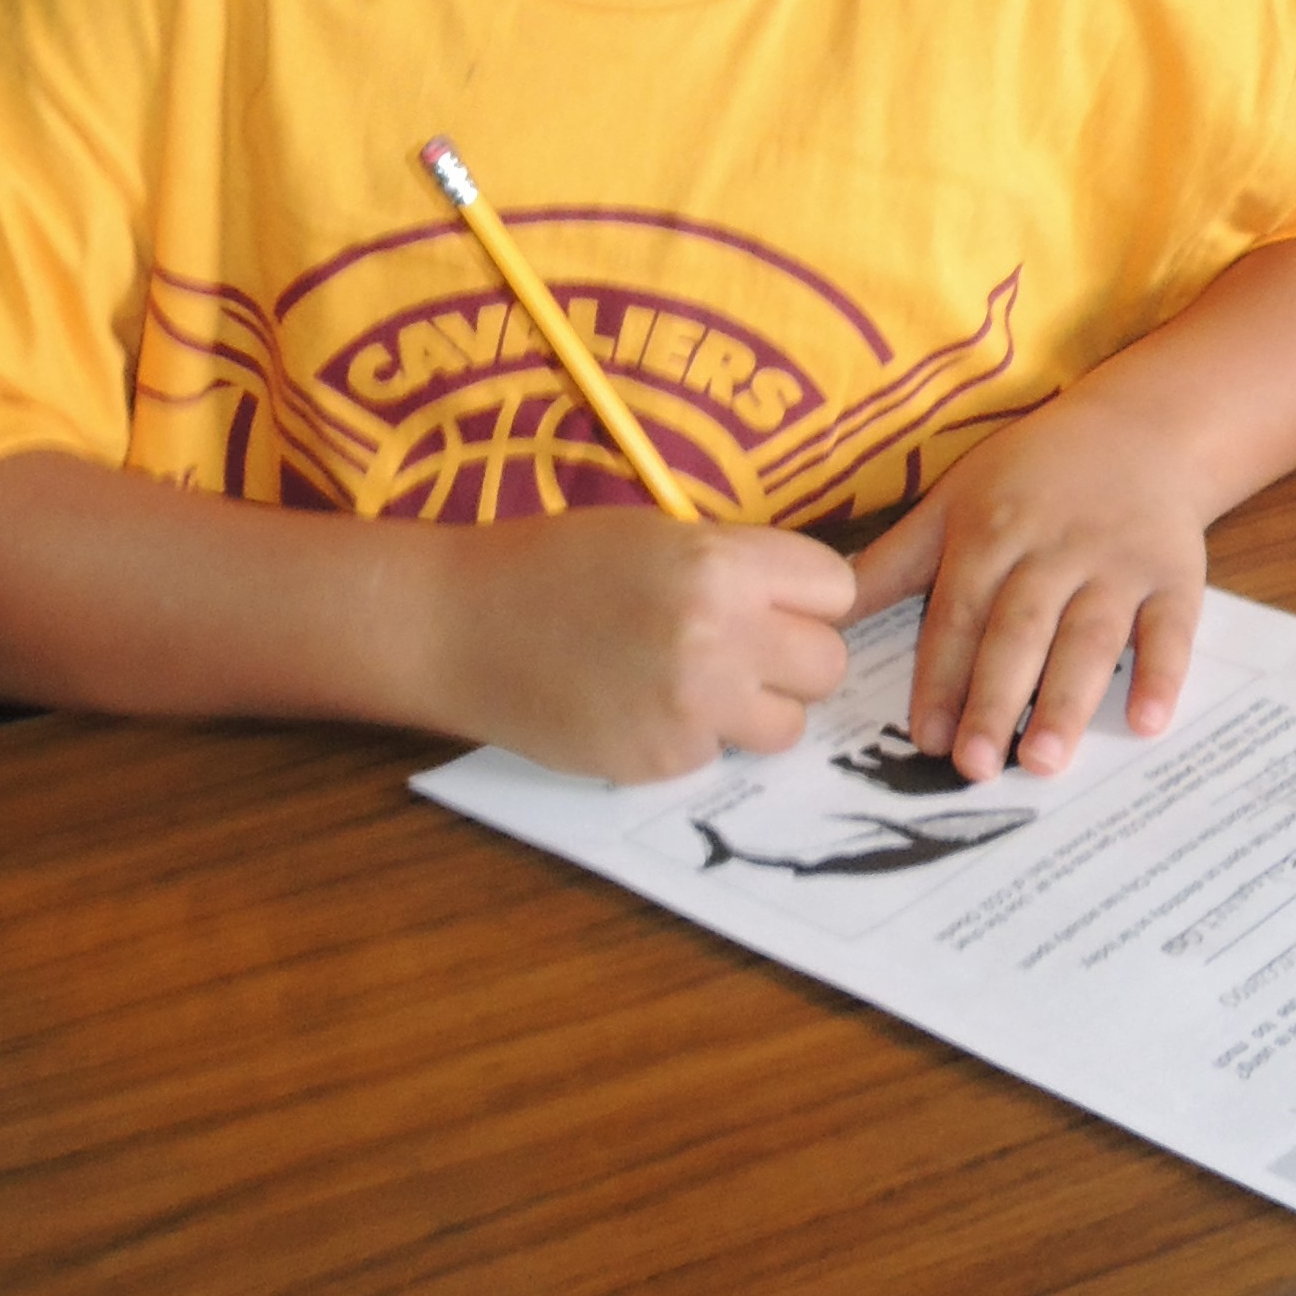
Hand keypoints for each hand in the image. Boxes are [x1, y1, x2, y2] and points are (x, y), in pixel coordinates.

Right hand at [434, 511, 854, 782]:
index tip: (777, 604)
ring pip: (787, 726)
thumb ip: (735, 565)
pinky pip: (720, 757)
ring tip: (697, 685)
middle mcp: (718, 636)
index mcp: (719, 564)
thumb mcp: (654, 535)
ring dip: (756, 710)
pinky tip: (641, 708)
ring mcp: (691, 707)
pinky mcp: (661, 761)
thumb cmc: (552, 565)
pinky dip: (693, 740)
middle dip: (793, 660)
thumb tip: (806, 603)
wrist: (459, 625)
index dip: (807, 597)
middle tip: (743, 651)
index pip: (836, 587)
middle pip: (828, 664)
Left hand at [847, 406, 1211, 775]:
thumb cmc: (1031, 475)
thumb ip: (893, 562)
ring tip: (1043, 760)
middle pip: (1019, 630)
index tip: (926, 738)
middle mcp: (1052, 549)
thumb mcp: (953, 500)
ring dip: (1067, 699)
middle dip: (993, 697)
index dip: (940, 676)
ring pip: (1090, 637)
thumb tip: (826, 613)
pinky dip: (1162, 675)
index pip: (958, 613)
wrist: (1141, 428)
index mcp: (989, 532)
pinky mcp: (1174, 574)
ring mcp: (1116, 563)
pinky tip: (1147, 723)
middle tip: (974, 766)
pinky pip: (1171, 628)